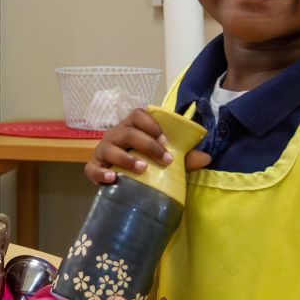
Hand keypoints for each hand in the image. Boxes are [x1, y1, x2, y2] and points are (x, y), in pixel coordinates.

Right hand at [84, 107, 210, 183]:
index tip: (165, 139)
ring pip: (111, 148)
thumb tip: (207, 158)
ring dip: (127, 158)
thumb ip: (185, 158)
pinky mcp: (94, 167)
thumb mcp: (166, 161)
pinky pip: (93, 168)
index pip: (137, 115)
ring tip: (142, 169)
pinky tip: (113, 178)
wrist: (125, 185)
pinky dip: (101, 172)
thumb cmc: (147, 166)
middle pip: (128, 132)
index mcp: (132, 128)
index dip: (150, 124)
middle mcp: (115, 135)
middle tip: (165, 159)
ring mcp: (103, 151)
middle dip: (147, 144)